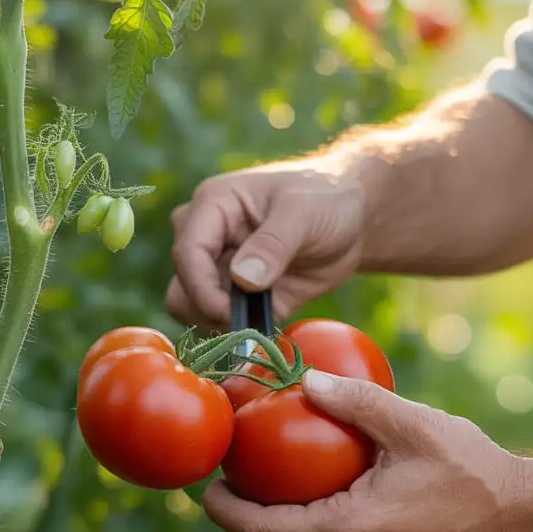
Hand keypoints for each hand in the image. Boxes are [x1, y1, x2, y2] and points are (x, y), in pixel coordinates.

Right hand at [166, 159, 364, 331]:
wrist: (350, 221)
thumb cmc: (326, 200)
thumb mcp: (305, 213)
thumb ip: (274, 243)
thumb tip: (242, 279)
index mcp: (213, 206)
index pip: (187, 253)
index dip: (201, 289)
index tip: (229, 313)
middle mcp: (206, 237)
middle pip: (182, 286)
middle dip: (210, 310)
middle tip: (250, 320)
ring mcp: (218, 268)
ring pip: (192, 309)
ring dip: (220, 324)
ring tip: (261, 318)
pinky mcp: (236, 296)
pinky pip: (220, 323)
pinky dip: (237, 331)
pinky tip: (265, 322)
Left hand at [204, 370, 532, 531]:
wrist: (523, 519)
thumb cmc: (471, 470)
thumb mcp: (411, 425)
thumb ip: (355, 401)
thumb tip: (304, 378)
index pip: (261, 531)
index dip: (223, 510)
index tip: (204, 485)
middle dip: (250, 508)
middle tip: (240, 464)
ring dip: (283, 516)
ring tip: (274, 472)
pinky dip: (313, 524)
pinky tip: (319, 488)